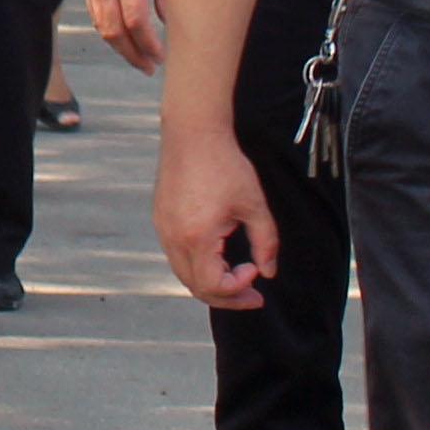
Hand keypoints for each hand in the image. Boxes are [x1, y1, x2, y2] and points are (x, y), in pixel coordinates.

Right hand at [81, 0, 167, 71]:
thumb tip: (170, 22)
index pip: (136, 22)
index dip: (148, 44)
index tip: (161, 57)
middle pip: (115, 31)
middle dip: (133, 54)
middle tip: (150, 67)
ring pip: (102, 27)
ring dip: (120, 47)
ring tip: (139, 58)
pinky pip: (96, 16)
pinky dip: (109, 32)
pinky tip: (124, 37)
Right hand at [153, 128, 278, 309]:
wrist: (193, 133)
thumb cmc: (224, 164)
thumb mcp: (254, 204)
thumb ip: (266, 242)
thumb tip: (269, 271)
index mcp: (197, 237)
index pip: (212, 286)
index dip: (237, 289)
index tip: (256, 271)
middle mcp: (174, 238)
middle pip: (195, 287)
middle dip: (226, 296)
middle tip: (253, 295)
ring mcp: (163, 229)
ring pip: (183, 274)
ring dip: (210, 283)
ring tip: (236, 278)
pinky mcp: (160, 220)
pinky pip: (177, 256)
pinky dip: (197, 266)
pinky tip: (217, 257)